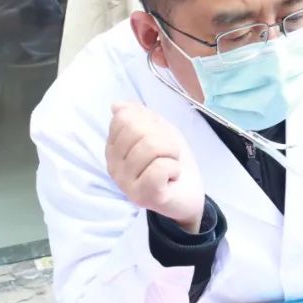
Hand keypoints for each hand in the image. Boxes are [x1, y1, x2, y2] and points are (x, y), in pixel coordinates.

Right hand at [105, 102, 203, 230]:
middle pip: (136, 130)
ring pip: (150, 146)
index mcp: (114, 148)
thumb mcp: (159, 131)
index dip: (151, 123)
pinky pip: (159, 168)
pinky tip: (171, 178)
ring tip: (170, 166)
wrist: (189, 194)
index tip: (159, 139)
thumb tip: (116, 106)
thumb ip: (139, 116)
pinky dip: (173, 168)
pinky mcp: (142, 196)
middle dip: (162, 137)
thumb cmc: (172, 161)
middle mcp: (113, 165)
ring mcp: (125, 183)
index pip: (125, 118)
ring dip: (171, 154)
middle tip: (168, 155)